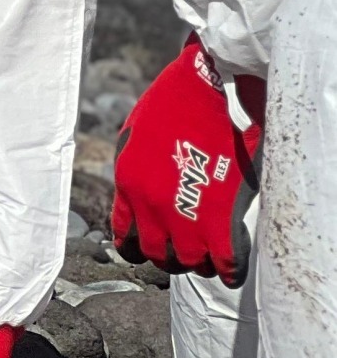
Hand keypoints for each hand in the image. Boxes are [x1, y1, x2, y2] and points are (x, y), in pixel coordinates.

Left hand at [112, 34, 264, 280]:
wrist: (200, 88)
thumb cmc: (168, 105)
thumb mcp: (133, 140)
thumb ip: (135, 173)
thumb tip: (142, 196)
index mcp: (127, 187)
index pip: (124, 237)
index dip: (138, 250)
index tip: (148, 251)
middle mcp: (150, 205)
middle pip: (158, 254)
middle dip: (172, 259)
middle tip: (186, 254)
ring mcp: (184, 212)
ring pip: (189, 261)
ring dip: (200, 264)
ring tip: (209, 258)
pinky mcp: (220, 213)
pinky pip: (224, 258)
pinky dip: (228, 269)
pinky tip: (231, 269)